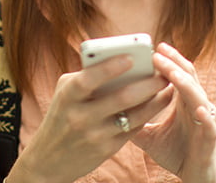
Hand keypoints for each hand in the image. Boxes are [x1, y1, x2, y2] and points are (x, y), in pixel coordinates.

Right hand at [7, 55, 172, 182]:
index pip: (89, 79)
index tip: (131, 56)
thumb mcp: (64, 93)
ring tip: (168, 87)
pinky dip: (148, 115)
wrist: (48, 159)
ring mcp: (94, 135)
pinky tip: (157, 104)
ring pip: (134, 116)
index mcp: (68, 96)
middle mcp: (80, 116)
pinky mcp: (106, 150)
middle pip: (121, 98)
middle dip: (148, 84)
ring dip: (155, 101)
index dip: (110, 67)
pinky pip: (133, 129)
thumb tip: (120, 58)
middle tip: (164, 72)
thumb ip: (87, 75)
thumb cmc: (61, 115)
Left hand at [132, 43, 215, 182]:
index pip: (178, 74)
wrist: (195, 177)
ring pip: (198, 96)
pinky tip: (199, 110)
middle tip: (158, 51)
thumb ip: (135, 121)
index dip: (169, 60)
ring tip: (171, 73)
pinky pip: (210, 125)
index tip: (154, 48)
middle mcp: (197, 106)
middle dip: (174, 63)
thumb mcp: (150, 136)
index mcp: (184, 102)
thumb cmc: (176, 153)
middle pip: (188, 78)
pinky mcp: (211, 138)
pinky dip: (206, 116)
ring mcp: (206, 121)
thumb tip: (110, 110)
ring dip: (185, 84)